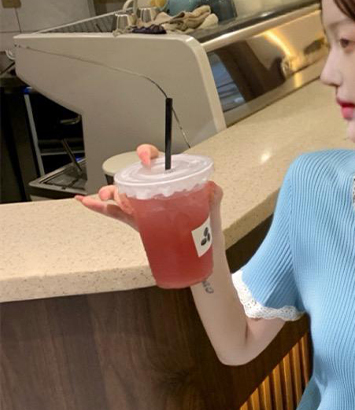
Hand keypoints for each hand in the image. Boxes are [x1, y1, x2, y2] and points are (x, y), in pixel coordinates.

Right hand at [74, 144, 222, 229]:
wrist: (204, 254)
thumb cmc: (206, 229)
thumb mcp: (212, 209)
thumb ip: (214, 196)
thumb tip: (211, 188)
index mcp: (170, 183)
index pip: (157, 161)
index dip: (148, 155)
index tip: (147, 161)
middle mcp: (154, 191)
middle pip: (133, 178)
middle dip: (121, 179)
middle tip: (118, 189)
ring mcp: (144, 206)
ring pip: (121, 194)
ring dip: (107, 193)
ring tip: (102, 197)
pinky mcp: (137, 221)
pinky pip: (115, 212)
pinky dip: (99, 207)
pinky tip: (85, 201)